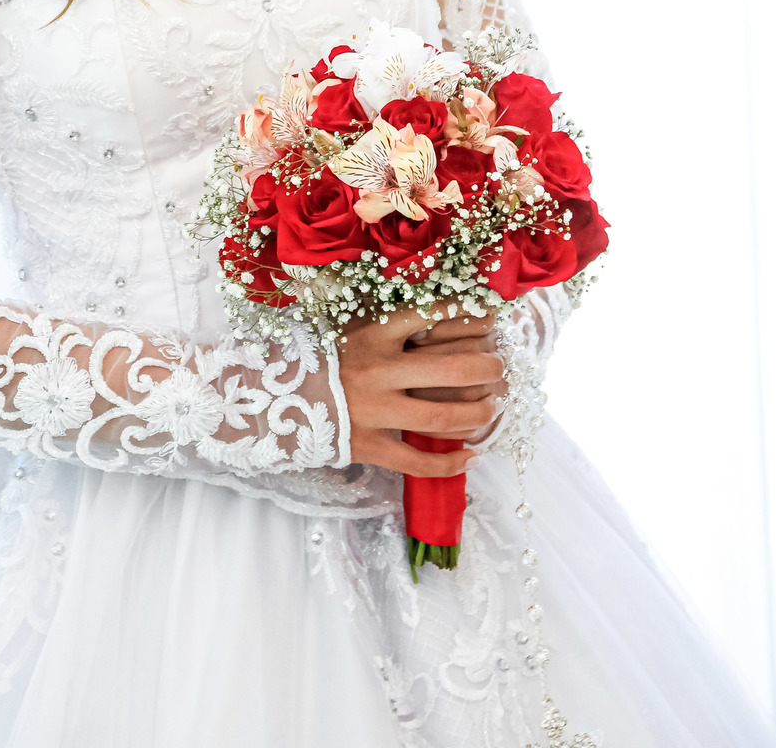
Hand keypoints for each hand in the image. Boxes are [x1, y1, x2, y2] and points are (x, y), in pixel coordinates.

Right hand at [338, 306, 506, 477]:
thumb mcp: (352, 328)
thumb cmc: (321, 357)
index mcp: (373, 335)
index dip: (467, 312)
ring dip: (478, 413)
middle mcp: (377, 370)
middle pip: (450, 369)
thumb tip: (440, 313)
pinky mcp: (369, 445)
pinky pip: (417, 460)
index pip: (430, 314)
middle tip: (499, 367)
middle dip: (485, 368)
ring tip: (493, 407)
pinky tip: (471, 456)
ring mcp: (374, 411)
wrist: (276, 398)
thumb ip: (391, 323)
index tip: (491, 313)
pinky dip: (449, 462)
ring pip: (441, 416)